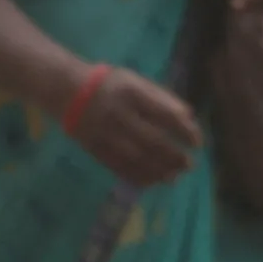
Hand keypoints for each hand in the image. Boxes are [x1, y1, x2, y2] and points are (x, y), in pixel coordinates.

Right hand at [61, 65, 202, 187]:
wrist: (66, 90)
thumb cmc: (108, 84)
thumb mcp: (135, 80)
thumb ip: (162, 97)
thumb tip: (189, 117)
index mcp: (132, 93)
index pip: (166, 115)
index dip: (185, 131)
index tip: (196, 143)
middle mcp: (119, 114)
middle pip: (153, 141)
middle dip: (175, 156)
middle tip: (189, 164)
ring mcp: (105, 133)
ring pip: (137, 158)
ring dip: (160, 170)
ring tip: (174, 176)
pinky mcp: (94, 147)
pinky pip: (119, 167)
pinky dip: (138, 177)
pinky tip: (152, 181)